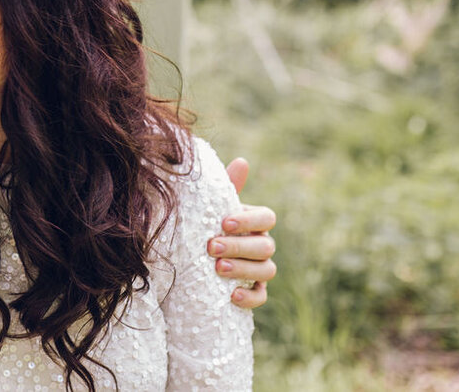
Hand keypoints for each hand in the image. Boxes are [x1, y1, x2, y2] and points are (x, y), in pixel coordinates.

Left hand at [209, 157, 276, 308]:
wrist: (191, 257)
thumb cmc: (205, 224)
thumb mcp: (211, 207)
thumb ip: (226, 188)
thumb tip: (242, 161)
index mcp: (254, 222)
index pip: (267, 218)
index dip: (249, 220)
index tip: (224, 222)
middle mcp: (262, 245)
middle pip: (265, 246)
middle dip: (239, 247)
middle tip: (211, 247)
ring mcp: (260, 269)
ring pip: (267, 271)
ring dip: (243, 270)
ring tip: (218, 269)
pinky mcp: (254, 291)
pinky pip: (261, 297)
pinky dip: (249, 297)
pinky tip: (231, 296)